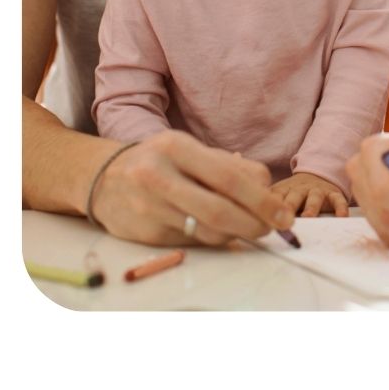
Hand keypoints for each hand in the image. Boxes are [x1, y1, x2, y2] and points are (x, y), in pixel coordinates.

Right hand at [88, 130, 296, 246]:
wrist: (104, 179)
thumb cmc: (160, 161)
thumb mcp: (191, 150)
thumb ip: (230, 165)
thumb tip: (267, 189)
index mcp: (177, 147)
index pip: (229, 178)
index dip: (263, 200)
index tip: (285, 214)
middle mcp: (160, 176)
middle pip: (220, 210)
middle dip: (256, 223)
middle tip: (276, 228)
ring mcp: (150, 208)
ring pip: (208, 231)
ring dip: (238, 234)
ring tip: (250, 227)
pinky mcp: (146, 235)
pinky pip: (192, 242)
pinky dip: (214, 239)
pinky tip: (222, 232)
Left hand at [271, 172, 349, 216]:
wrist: (317, 174)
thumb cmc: (293, 192)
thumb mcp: (278, 193)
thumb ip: (264, 203)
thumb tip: (244, 219)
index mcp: (284, 190)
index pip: (275, 197)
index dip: (269, 206)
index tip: (264, 217)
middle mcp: (300, 189)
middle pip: (293, 197)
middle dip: (289, 206)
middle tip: (284, 217)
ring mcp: (317, 191)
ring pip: (314, 198)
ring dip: (311, 207)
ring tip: (309, 216)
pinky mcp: (332, 194)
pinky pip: (338, 200)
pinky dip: (340, 207)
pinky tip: (341, 216)